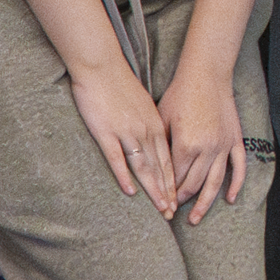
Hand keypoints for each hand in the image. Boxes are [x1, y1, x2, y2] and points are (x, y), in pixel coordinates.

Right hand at [68, 61, 174, 204]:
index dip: (173, 181)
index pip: (168, 159)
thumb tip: (154, 140)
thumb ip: (149, 124)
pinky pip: (118, 158)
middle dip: (167, 192)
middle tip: (172, 213)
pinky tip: (130, 191)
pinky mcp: (107, 132)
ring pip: (144, 166)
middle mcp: (145, 131)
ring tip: (160, 208)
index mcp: (155, 125)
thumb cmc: (119, 84)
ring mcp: (127, 132)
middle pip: (160, 167)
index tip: (177, 199)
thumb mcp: (143, 105)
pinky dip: (124, 176)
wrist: (101, 66)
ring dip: (153, 189)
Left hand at [156, 68, 246, 220]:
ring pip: (215, 182)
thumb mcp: (162, 119)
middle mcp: (206, 149)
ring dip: (205, 203)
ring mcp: (223, 146)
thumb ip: (161, 147)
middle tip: (174, 213)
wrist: (206, 75)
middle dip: (182, 200)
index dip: (167, 192)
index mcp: (185, 145)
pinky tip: (230, 199)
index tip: (161, 204)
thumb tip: (155, 170)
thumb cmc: (181, 94)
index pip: (174, 178)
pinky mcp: (234, 140)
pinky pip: (238, 167)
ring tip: (197, 218)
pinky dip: (236, 185)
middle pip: (193, 184)